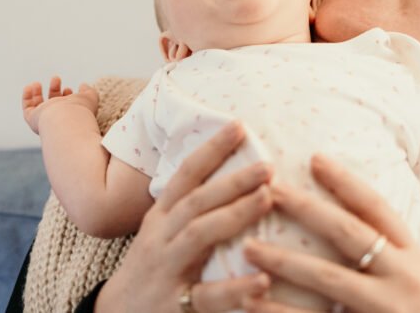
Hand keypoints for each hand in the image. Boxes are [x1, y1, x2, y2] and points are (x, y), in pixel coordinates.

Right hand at [21, 76, 98, 134]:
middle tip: (56, 79)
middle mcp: (57, 117)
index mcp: (70, 115)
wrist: (67, 120)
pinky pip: (27, 109)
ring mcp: (45, 118)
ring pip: (38, 106)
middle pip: (52, 103)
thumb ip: (88, 91)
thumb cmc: (80, 111)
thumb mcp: (89, 98)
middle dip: (54, 89)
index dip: (67, 94)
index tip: (68, 89)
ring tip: (37, 83)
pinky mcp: (34, 119)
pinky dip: (26, 98)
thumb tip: (83, 85)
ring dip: (37, 93)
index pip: (66, 104)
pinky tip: (29, 87)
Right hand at [95, 122, 274, 312]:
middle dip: (232, 180)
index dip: (210, 149)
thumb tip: (231, 175)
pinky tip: (263, 280)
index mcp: (161, 217)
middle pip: (196, 201)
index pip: (185, 175)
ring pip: (198, 236)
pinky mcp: (175, 306)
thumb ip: (189, 207)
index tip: (238, 125)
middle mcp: (162, 238)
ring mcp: (167, 270)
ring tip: (268, 199)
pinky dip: (235, 288)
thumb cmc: (152, 268)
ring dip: (234, 215)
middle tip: (267, 165)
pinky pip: (207, 296)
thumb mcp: (162, 232)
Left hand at [241, 154, 419, 312]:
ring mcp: (385, 310)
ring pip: (329, 278)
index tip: (315, 158)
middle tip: (268, 188)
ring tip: (246, 247)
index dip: (346, 182)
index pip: (378, 209)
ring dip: (284, 260)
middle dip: (306, 208)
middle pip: (348, 233)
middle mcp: (403, 280)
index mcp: (416, 261)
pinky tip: (252, 302)